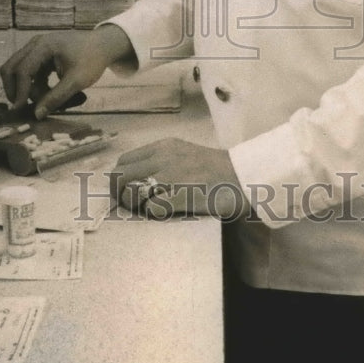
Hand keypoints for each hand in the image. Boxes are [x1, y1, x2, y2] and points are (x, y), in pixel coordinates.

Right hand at [0, 24, 133, 118]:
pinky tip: (48, 92)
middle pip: (11, 67)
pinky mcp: (40, 54)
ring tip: (45, 99)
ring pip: (18, 70)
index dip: (20, 91)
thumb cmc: (92, 59)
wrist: (104, 45)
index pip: (23, 70)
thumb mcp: (76, 81)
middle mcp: (35, 44)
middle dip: (14, 89)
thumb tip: (37, 115)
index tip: (21, 110)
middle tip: (22, 107)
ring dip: (26, 87)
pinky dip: (33, 83)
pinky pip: (28, 70)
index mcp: (43, 46)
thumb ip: (56, 98)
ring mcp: (36, 47)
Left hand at [112, 137, 248, 219]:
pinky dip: (152, 214)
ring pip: (131, 191)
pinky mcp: (179, 195)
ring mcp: (170, 176)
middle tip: (131, 206)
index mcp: (163, 147)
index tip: (126, 191)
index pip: (124, 161)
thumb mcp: (184, 156)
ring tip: (147, 211)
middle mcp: (163, 157)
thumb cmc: (215, 171)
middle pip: (120, 176)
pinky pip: (150, 207)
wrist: (243, 177)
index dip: (120, 179)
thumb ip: (161, 163)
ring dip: (134, 205)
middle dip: (120, 193)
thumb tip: (138, 180)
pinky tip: (164, 215)